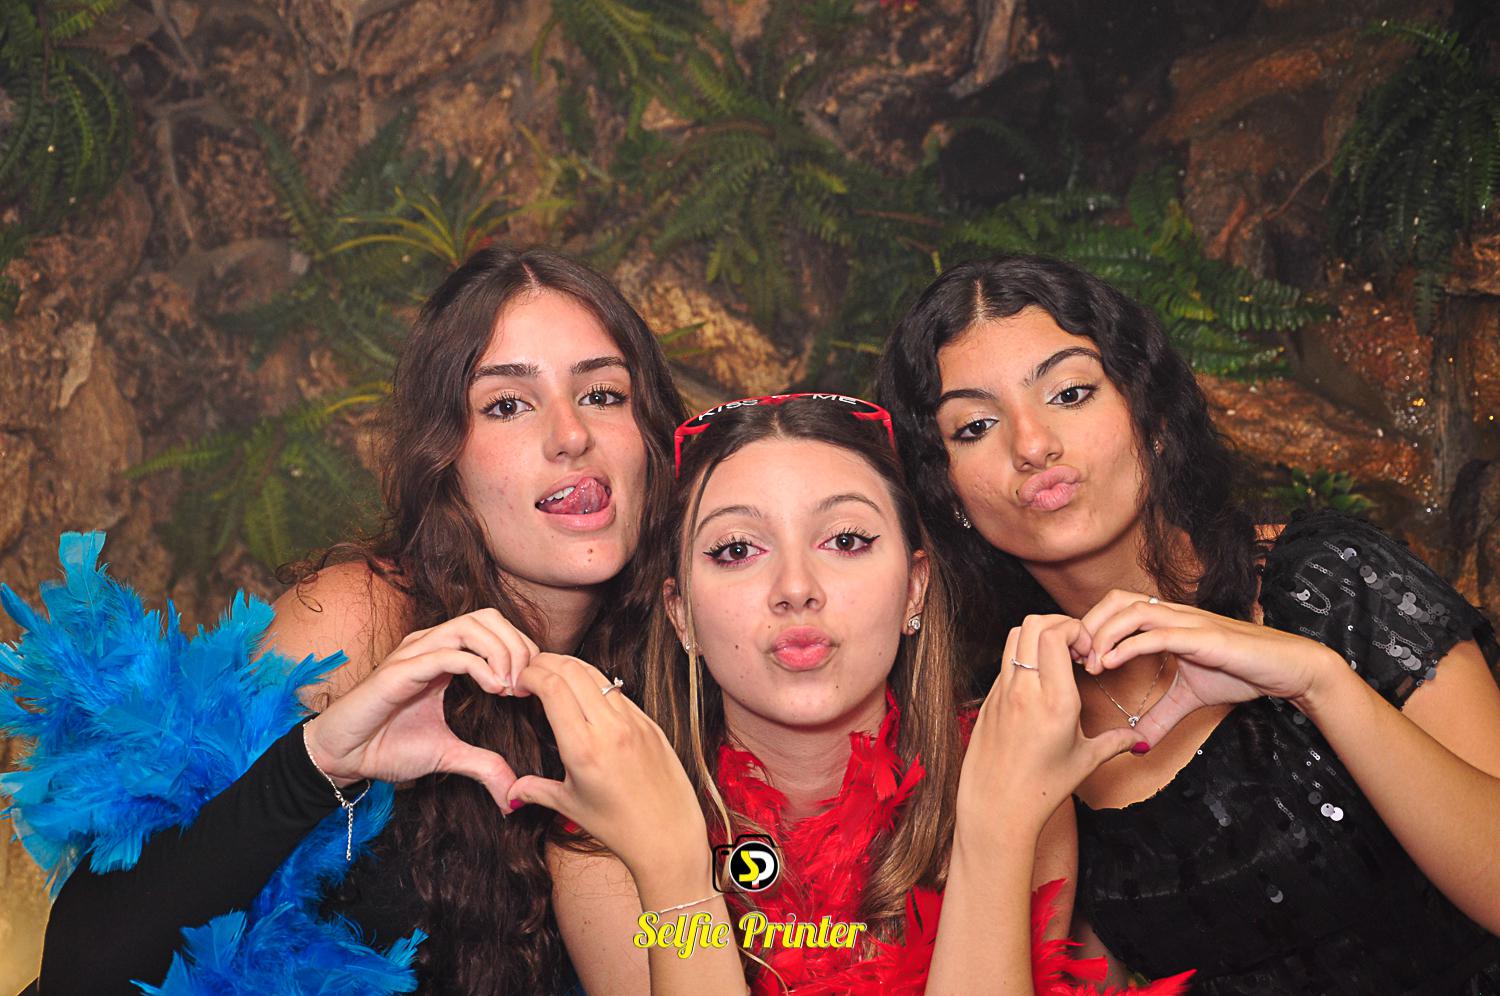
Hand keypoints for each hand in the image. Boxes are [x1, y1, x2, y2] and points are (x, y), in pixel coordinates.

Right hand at [303, 608, 537, 806]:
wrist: (342, 757)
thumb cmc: (386, 747)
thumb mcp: (447, 756)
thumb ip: (483, 766)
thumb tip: (513, 794)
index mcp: (442, 655)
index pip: (493, 627)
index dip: (521, 648)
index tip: (533, 685)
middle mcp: (429, 645)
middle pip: (487, 617)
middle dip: (517, 645)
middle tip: (527, 683)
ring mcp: (414, 653)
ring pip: (471, 626)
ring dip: (502, 652)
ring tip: (511, 687)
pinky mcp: (400, 670)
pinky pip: (448, 654)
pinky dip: (480, 667)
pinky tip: (494, 689)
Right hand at [506, 654, 705, 877]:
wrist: (669, 835)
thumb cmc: (618, 827)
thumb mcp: (570, 807)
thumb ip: (536, 790)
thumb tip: (509, 792)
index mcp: (584, 748)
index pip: (551, 687)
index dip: (529, 675)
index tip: (517, 683)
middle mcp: (610, 728)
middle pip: (572, 669)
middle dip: (544, 662)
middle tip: (529, 672)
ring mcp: (634, 722)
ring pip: (596, 674)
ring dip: (570, 667)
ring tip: (553, 675)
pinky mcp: (650, 724)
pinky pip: (618, 692)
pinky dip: (595, 684)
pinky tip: (584, 695)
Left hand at [959, 614, 1137, 833]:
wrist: (996, 807)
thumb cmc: (1042, 789)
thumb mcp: (1085, 761)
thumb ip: (1115, 742)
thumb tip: (1139, 739)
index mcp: (1054, 701)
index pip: (1055, 634)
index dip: (1074, 629)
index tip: (1087, 650)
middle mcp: (1024, 690)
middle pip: (1031, 624)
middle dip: (1057, 624)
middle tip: (1074, 647)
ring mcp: (1002, 692)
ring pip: (1013, 637)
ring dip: (1037, 636)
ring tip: (1056, 660)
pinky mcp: (988, 700)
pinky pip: (1005, 663)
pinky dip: (1024, 657)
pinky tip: (1038, 682)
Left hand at [1076, 589, 1345, 746]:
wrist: (1288, 669)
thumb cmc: (1242, 673)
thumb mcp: (1191, 699)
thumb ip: (1162, 716)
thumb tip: (1137, 743)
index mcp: (1167, 621)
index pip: (1116, 607)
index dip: (1090, 626)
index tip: (1071, 656)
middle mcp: (1174, 615)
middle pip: (1116, 600)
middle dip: (1088, 625)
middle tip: (1073, 657)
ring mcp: (1189, 623)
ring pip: (1132, 611)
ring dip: (1103, 635)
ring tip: (1089, 663)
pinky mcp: (1205, 637)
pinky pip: (1158, 634)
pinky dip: (1128, 646)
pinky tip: (1109, 664)